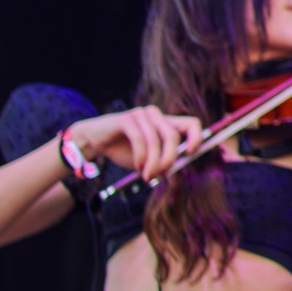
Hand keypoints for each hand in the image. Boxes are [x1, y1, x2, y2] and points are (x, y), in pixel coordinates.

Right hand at [68, 105, 203, 180]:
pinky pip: (140, 139)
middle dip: (168, 159)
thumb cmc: (125, 150)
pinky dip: (141, 157)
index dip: (196, 138)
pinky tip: (137, 166)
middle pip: (173, 136)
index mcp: (166, 123)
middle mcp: (157, 116)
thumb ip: (162, 162)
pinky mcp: (127, 118)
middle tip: (159, 175)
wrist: (95, 141)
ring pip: (155, 140)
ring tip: (146, 176)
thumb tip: (173, 172)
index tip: (190, 154)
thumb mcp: (148, 159)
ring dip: (152, 162)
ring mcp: (142, 115)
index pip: (192, 124)